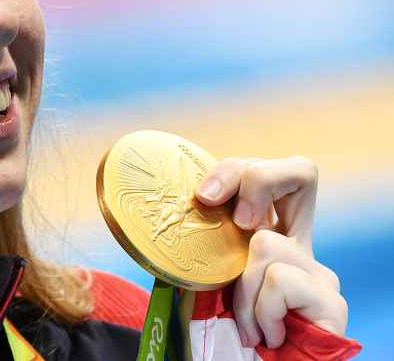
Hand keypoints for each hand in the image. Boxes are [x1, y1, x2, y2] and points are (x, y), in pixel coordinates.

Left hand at [194, 156, 347, 348]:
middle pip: (299, 169)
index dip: (243, 168)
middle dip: (249, 183)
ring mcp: (321, 272)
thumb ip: (200, 240)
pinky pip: (279, 279)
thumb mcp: (202, 274)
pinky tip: (267, 333)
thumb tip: (170, 205)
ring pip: (265, 240)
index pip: (281, 168)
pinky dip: (259, 309)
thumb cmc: (218, 333)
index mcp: (272, 230)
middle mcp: (302, 243)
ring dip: (239, 285)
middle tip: (229, 227)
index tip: (206, 196)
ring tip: (245, 321)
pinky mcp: (331, 303)